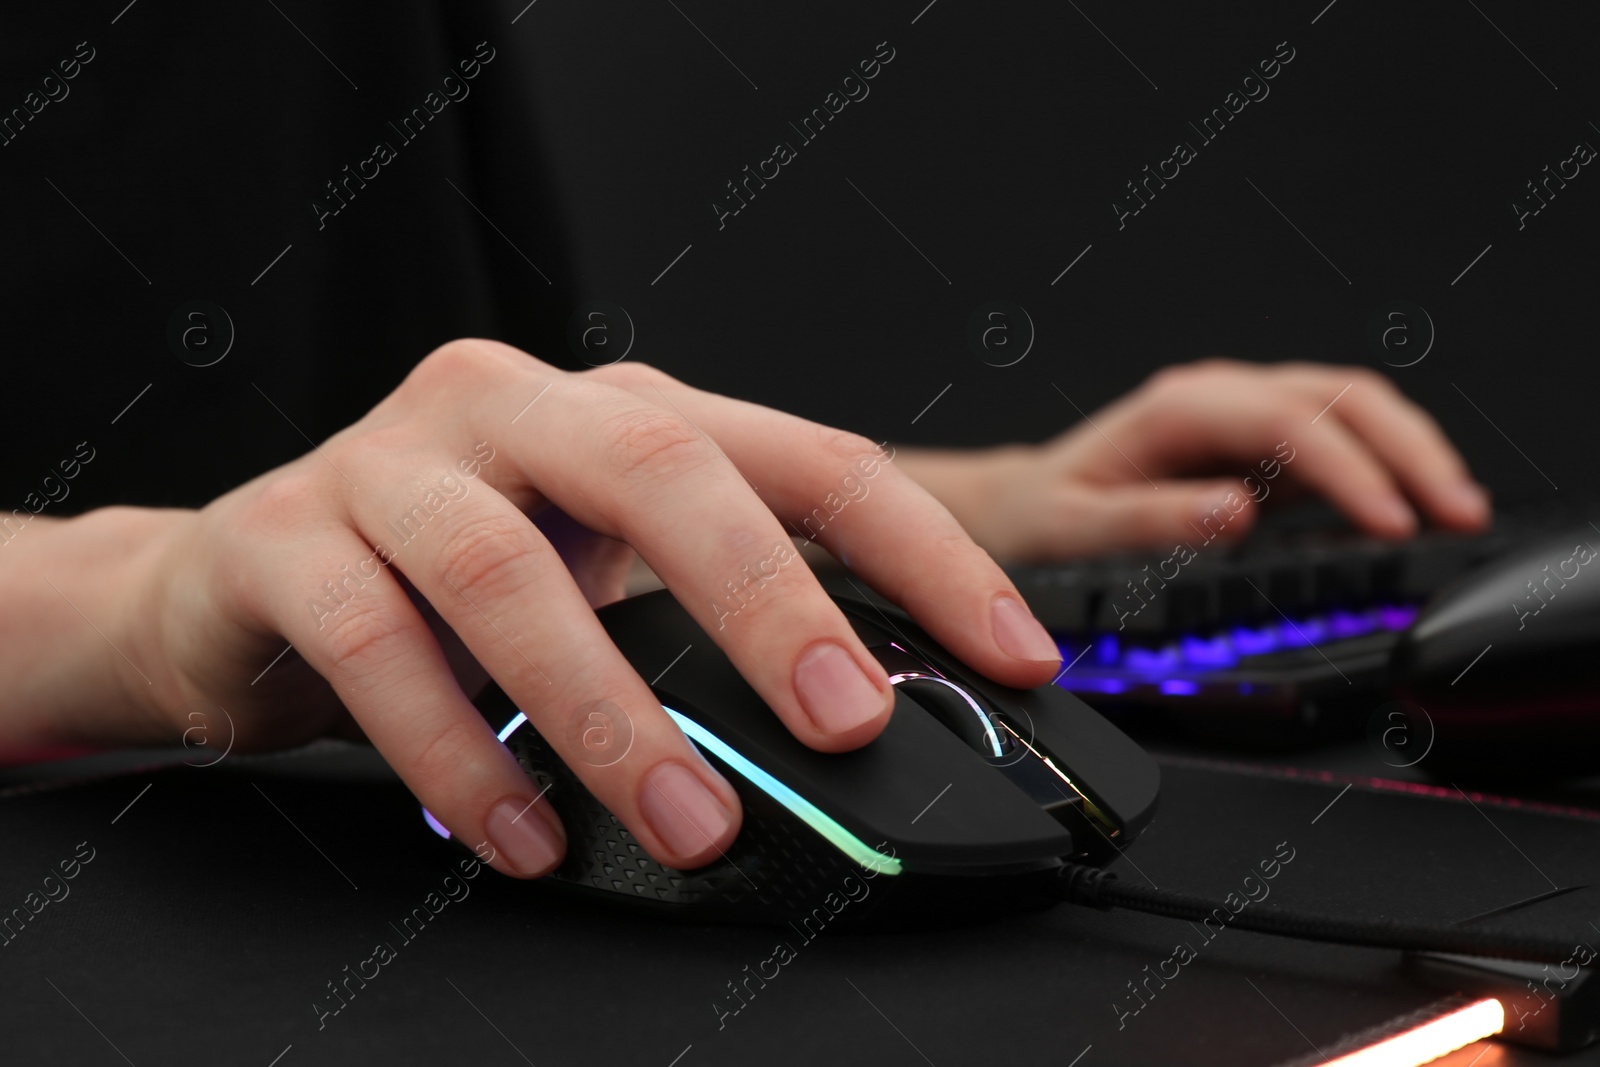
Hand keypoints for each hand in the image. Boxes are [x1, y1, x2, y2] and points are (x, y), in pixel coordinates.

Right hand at [60, 341, 1061, 877]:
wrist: (239, 583)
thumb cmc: (446, 580)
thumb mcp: (597, 576)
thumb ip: (705, 624)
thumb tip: (865, 721)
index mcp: (617, 411)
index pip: (804, 457)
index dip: (923, 552)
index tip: (1015, 655)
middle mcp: (511, 407)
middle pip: (662, 471)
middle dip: (767, 600)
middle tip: (846, 723)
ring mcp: (391, 463)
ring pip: (510, 574)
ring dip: (612, 716)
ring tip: (691, 823)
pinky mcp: (285, 540)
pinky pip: (378, 649)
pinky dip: (461, 755)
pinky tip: (523, 833)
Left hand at [897, 360, 1491, 560]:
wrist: (1014, 510)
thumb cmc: (1038, 518)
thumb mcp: (1074, 530)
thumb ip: (1152, 522)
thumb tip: (1233, 515)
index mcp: (1179, 407)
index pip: (1291, 421)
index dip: (1351, 469)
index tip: (1391, 523)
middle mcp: (1219, 399)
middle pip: (1342, 396)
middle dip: (1409, 449)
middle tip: (1455, 512)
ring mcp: (1244, 417)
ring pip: (1353, 407)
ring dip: (1411, 451)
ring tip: (1455, 509)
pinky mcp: (1258, 447)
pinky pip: (1342, 438)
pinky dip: (1388, 464)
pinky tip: (1413, 504)